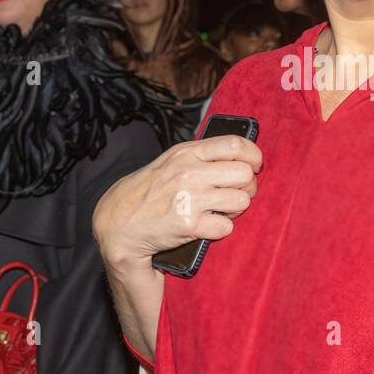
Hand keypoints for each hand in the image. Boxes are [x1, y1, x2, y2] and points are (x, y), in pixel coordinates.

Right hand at [92, 134, 261, 268]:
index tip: (254, 166)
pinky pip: (227, 226)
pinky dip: (221, 230)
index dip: (253, 156)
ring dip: (236, 210)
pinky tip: (207, 226)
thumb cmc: (148, 192)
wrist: (118, 224)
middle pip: (245, 173)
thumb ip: (201, 156)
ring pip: (242, 201)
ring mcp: (190, 198)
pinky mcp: (189, 224)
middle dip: (247, 187)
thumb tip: (240, 154)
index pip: (235, 144)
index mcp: (187, 152)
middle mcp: (189, 172)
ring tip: (220, 211)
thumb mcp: (170, 162)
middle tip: (236, 194)